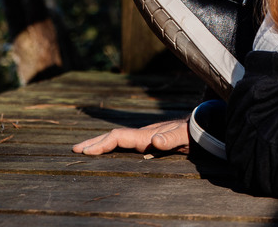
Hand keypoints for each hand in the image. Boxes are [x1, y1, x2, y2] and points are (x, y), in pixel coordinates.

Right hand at [72, 118, 189, 155]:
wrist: (202, 126)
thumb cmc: (193, 133)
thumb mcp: (184, 137)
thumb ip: (171, 138)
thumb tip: (155, 141)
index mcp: (146, 135)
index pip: (118, 137)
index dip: (101, 143)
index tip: (85, 151)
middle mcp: (142, 134)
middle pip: (113, 136)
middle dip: (94, 142)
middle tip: (75, 149)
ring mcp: (145, 137)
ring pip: (118, 140)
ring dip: (101, 144)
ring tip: (85, 149)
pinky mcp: (150, 141)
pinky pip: (126, 144)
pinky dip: (113, 147)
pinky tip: (108, 152)